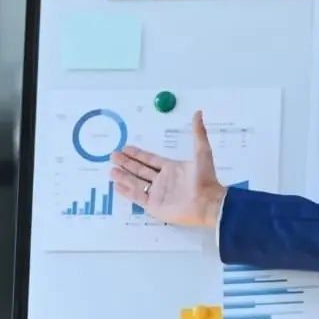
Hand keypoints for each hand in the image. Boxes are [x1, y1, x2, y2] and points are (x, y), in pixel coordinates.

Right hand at [110, 110, 228, 227]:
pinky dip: (126, 191)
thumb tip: (198, 113)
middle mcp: (162, 180)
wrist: (207, 203)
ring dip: (123, 176)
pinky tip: (117, 185)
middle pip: (140, 170)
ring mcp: (157, 194)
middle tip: (113, 156)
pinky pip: (137, 197)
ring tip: (111, 170)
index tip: (126, 147)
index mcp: (171, 168)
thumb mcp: (202, 152)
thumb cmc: (204, 178)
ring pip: (136, 182)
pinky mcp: (154, 206)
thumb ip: (198, 133)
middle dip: (126, 163)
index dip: (138, 154)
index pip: (150, 159)